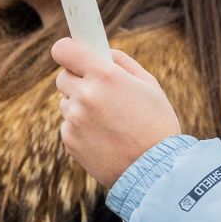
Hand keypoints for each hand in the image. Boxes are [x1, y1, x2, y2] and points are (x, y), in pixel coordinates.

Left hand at [52, 39, 183, 187]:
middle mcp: (85, 95)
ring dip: (80, 105)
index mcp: (104, 76)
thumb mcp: (150, 85)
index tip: (73, 54)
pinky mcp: (70, 141)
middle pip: (63, 77)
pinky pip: (68, 125)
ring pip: (66, 102)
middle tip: (100, 91)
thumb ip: (123, 63)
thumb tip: (104, 53)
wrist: (155, 171)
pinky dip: (81, 128)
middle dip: (78, 80)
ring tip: (108, 120)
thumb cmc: (157, 125)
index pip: (64, 49)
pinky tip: (104, 137)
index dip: (68, 50)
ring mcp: (75, 120)